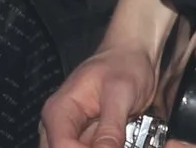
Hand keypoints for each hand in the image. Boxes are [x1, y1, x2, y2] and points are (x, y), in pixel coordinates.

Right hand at [40, 44, 158, 147]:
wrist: (135, 55)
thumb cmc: (125, 63)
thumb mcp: (121, 92)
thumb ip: (111, 127)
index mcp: (60, 110)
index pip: (61, 146)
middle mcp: (61, 124)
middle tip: (117, 144)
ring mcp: (74, 132)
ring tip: (122, 139)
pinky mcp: (88, 138)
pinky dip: (109, 147)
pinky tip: (123, 141)